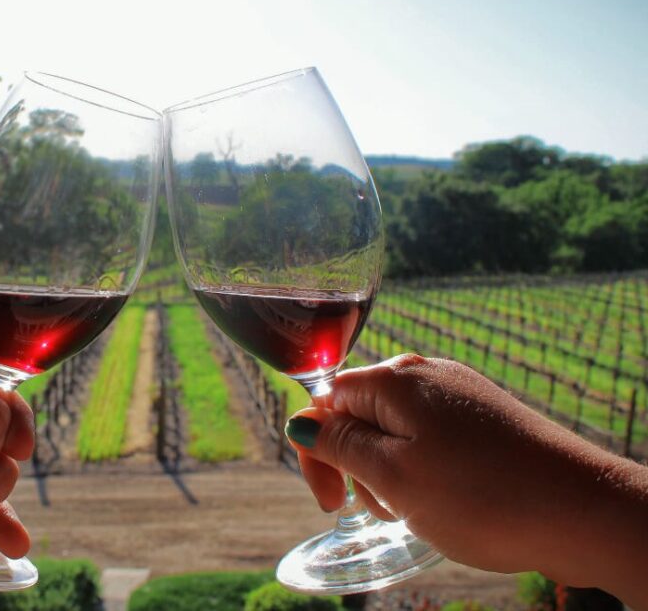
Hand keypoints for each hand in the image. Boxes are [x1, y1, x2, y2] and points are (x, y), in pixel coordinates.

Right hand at [285, 355, 647, 607]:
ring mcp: (458, 393)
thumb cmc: (483, 497)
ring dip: (388, 472)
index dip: (315, 452)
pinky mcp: (484, 415)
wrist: (584, 510)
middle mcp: (424, 374)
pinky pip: (430, 436)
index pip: (323, 400)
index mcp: (393, 379)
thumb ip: (339, 444)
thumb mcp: (393, 477)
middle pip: (358, 412)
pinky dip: (421, 468)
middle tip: (379, 511)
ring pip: (394, 428)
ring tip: (417, 510)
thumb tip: (300, 421)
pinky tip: (444, 498)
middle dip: (353, 464)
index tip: (329, 502)